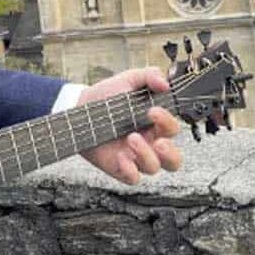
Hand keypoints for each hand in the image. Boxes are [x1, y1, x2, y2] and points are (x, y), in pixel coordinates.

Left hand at [79, 67, 182, 183]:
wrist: (81, 107)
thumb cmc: (108, 95)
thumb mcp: (129, 79)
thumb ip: (150, 76)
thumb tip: (165, 83)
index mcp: (156, 124)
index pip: (173, 129)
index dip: (168, 121)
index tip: (153, 111)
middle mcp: (149, 143)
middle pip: (173, 160)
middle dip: (170, 153)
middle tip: (159, 142)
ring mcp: (135, 157)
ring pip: (154, 168)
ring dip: (146, 156)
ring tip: (131, 139)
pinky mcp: (120, 167)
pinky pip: (133, 178)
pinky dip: (131, 171)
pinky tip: (122, 158)